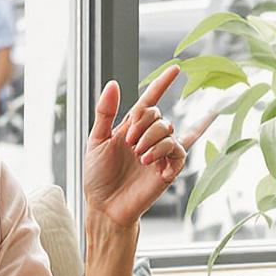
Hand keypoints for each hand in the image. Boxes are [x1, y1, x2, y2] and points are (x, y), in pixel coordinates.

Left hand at [82, 68, 188, 231]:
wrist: (104, 206)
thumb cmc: (98, 176)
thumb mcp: (96, 140)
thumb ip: (105, 112)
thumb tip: (114, 83)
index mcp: (131, 128)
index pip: (150, 100)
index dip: (162, 84)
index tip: (175, 68)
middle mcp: (148, 138)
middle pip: (159, 115)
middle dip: (144, 125)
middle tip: (129, 145)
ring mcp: (160, 154)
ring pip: (168, 131)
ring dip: (152, 140)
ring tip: (139, 158)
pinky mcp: (169, 170)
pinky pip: (179, 152)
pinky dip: (166, 152)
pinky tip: (154, 162)